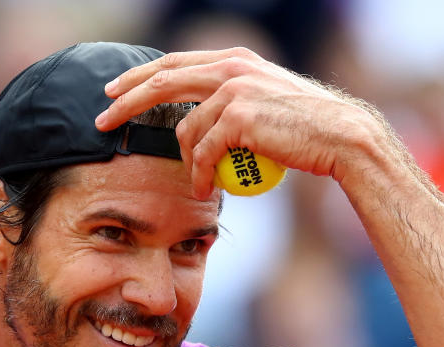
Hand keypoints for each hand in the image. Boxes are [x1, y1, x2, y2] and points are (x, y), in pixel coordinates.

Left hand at [95, 47, 386, 198]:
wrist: (342, 137)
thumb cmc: (308, 129)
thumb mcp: (265, 103)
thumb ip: (233, 102)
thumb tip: (203, 120)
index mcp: (235, 59)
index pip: (174, 63)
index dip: (140, 77)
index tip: (114, 92)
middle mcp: (231, 67)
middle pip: (162, 80)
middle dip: (126, 101)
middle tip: (101, 120)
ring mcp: (235, 89)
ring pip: (185, 129)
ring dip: (183, 162)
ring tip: (196, 183)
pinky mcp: (239, 117)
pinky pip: (204, 152)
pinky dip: (199, 175)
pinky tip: (203, 190)